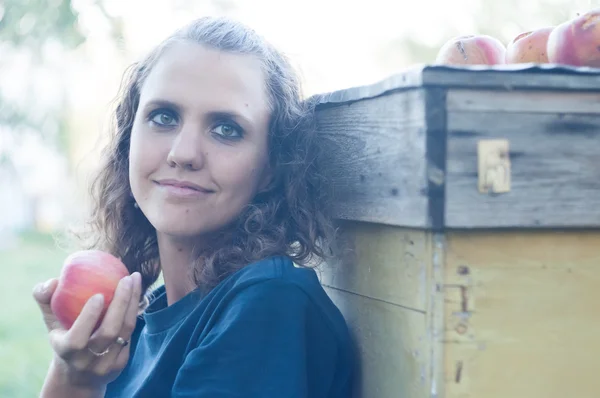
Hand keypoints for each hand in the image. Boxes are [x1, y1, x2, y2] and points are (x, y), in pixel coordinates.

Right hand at [33, 272, 141, 390]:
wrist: (77, 375)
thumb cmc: (62, 337)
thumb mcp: (50, 321)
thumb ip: (45, 299)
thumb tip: (52, 281)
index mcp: (65, 351)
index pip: (77, 339)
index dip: (89, 318)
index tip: (99, 295)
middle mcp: (86, 361)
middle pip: (109, 332)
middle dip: (120, 303)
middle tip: (126, 279)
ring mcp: (105, 364)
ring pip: (125, 331)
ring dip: (132, 303)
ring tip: (135, 279)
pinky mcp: (120, 363)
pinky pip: (130, 334)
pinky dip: (134, 312)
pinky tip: (136, 294)